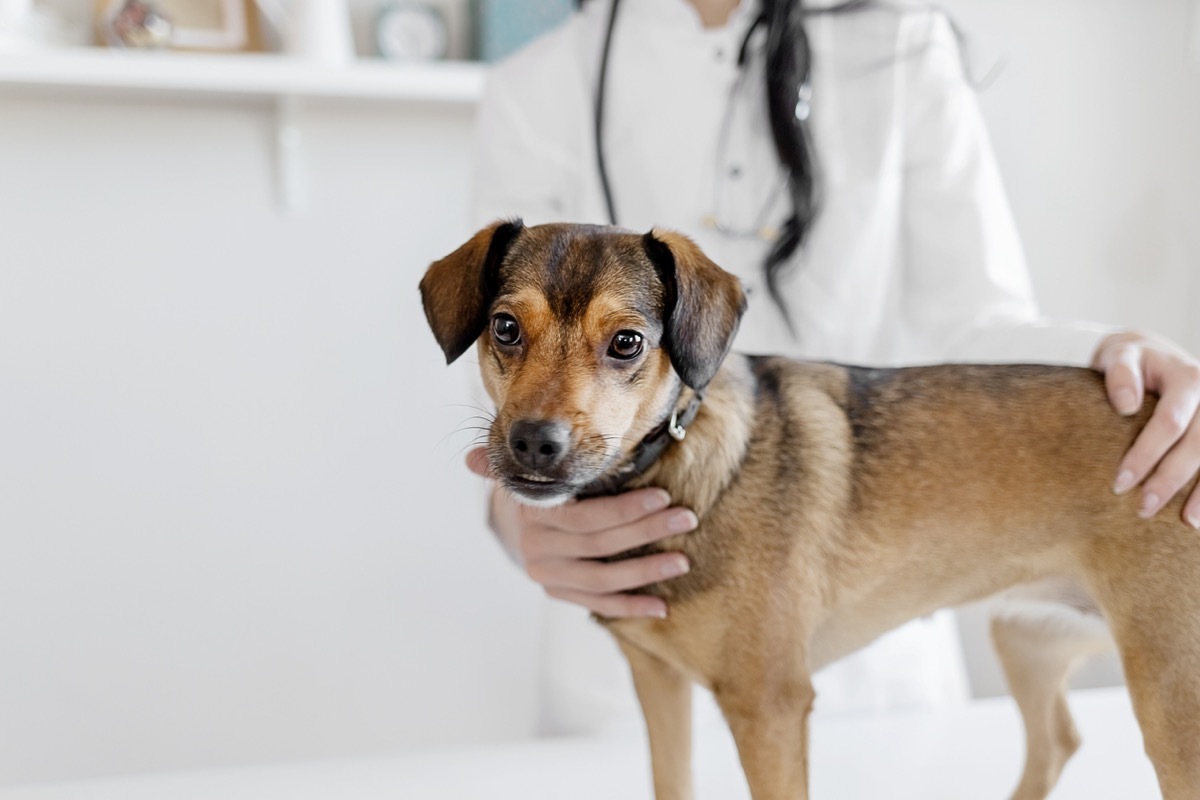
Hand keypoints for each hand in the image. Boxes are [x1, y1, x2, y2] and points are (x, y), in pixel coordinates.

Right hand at [465, 447, 697, 617]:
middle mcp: (537, 550)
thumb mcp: (518, 473)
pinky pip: (598, 605)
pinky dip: (631, 607)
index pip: (584, 515)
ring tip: (682, 560)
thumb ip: (500, 464)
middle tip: (687, 519)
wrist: (513, 522)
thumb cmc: (532, 487)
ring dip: (646, 571)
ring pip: (603, 579)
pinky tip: (662, 605)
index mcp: (532, 516)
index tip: (664, 496)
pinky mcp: (558, 594)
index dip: (625, 508)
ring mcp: (548, 576)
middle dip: (648, 531)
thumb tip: (470, 460)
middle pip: (600, 545)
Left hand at [1093, 331, 1199, 526]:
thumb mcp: (1120, 355)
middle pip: (1198, 443)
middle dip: (1171, 479)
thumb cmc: (1131, 359)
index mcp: (1188, 377)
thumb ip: (1120, 374)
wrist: (1153, 353)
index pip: (1170, 422)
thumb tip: (1126, 406)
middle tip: (1143, 508)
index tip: (1120, 483)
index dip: (1147, 454)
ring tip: (1187, 521)